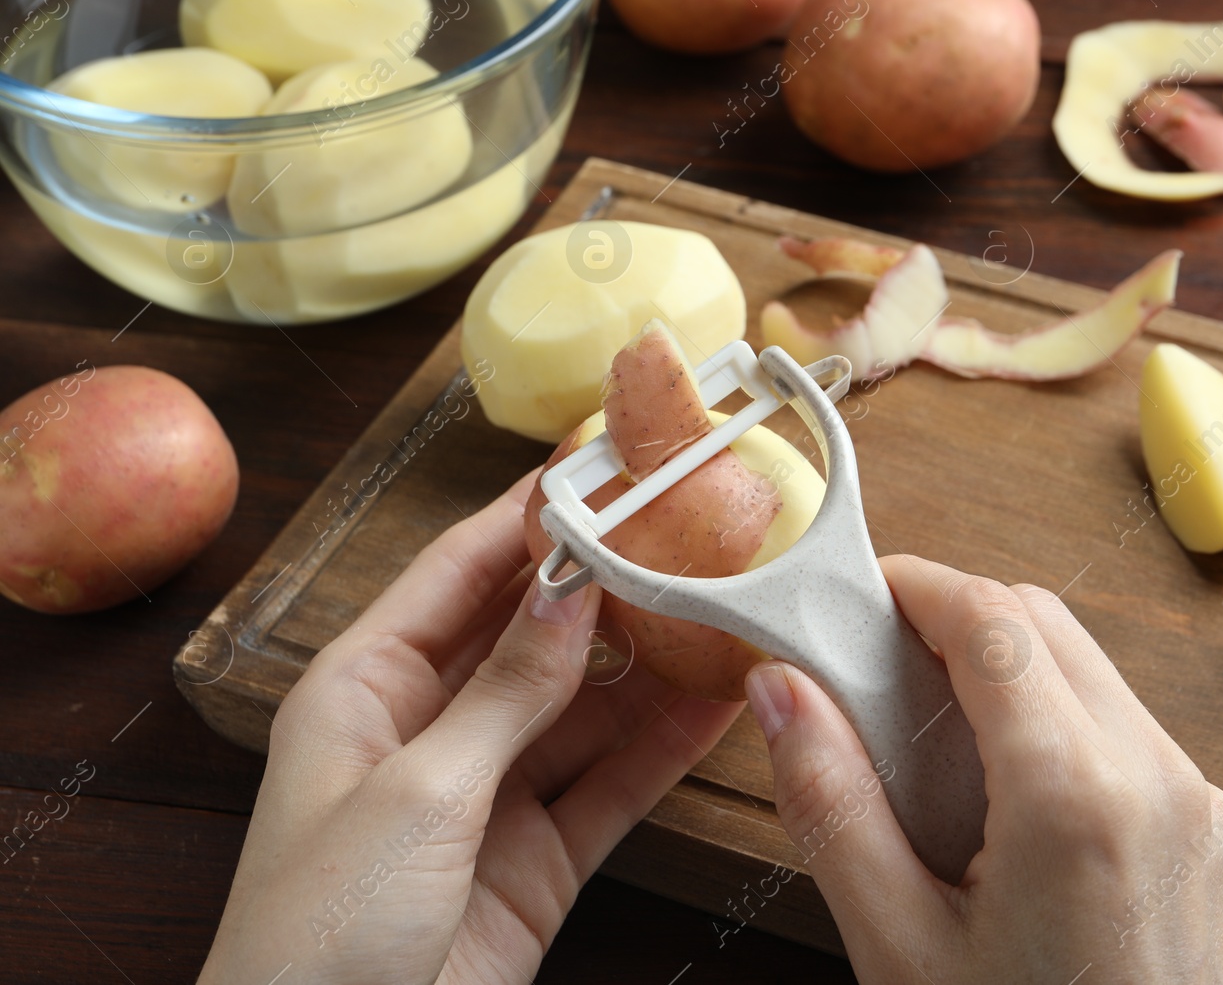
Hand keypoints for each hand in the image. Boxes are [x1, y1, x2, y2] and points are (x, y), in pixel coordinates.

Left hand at [201, 470, 742, 983]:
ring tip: (724, 608)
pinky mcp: (538, 856)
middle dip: (605, 589)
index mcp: (365, 686)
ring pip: (583, 708)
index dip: (528, 520)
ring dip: (648, 667)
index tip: (602, 472)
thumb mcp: (419, 790)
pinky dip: (662, 750)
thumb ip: (507, 690)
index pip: (458, 572)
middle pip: (530, 635)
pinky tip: (719, 707)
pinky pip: (609, 785)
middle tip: (688, 535)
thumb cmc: (323, 926)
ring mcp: (489, 793)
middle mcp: (429, 727)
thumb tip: (572, 585)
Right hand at [743, 555, 1222, 983]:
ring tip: (939, 746)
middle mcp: (1163, 780)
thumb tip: (777, 689)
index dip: (916, 585)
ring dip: (1016, 677)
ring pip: (1099, 679)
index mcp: (1077, 795)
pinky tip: (1016, 808)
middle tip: (881, 664)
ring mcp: (1209, 812)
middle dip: (960, 619)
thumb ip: (832, 804)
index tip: (860, 594)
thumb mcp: (899, 950)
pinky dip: (1071, 733)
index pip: (991, 618)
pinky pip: (1140, 744)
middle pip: (1049, 626)